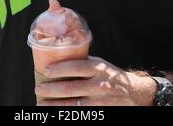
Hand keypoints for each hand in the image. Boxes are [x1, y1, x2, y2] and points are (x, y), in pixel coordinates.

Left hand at [36, 56, 156, 105]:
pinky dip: (66, 114)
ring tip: (41, 104)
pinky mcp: (100, 113)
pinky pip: (80, 114)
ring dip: (54, 106)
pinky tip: (56, 113)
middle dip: (51, 90)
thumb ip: (83, 62)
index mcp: (98, 68)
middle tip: (38, 88)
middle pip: (70, 88)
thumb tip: (60, 57)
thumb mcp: (100, 64)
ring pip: (72, 105)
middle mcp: (99, 85)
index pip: (76, 67)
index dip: (59, 69)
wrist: (134, 93)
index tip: (45, 70)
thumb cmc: (111, 76)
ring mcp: (99, 102)